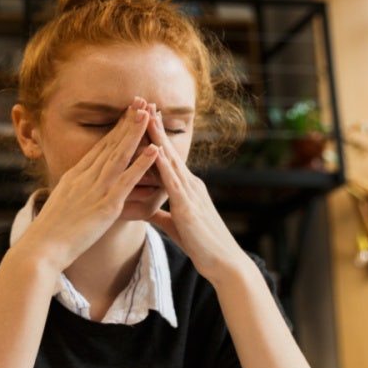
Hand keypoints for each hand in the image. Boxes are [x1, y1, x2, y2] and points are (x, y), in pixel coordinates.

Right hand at [16, 97, 159, 272]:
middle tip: (142, 100)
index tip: (128, 112)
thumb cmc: (50, 233)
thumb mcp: (61, 204)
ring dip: (135, 133)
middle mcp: (85, 178)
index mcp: (75, 176)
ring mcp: (96, 190)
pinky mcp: (106, 206)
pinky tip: (155, 150)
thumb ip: (73, 192)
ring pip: (120, 155)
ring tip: (149, 113)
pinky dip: (141, 164)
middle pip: (110, 144)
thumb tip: (77, 187)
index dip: (116, 128)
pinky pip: (127, 181)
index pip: (100, 147)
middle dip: (127, 121)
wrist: (40, 248)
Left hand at [145, 107, 246, 280]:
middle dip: (156, 128)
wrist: (224, 263)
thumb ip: (162, 214)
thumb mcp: (175, 225)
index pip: (166, 158)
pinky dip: (163, 166)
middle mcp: (190, 185)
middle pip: (168, 151)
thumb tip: (146, 209)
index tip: (143, 119)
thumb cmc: (201, 246)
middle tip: (143, 104)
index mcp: (186, 189)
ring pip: (170, 161)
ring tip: (147, 116)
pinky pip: (173, 183)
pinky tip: (154, 152)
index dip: (154, 138)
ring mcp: (190, 194)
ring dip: (158, 138)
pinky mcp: (188, 208)